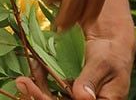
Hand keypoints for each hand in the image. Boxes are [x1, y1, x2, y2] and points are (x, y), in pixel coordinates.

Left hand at [15, 0, 135, 99]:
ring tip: (22, 80)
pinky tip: (30, 72)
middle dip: (41, 97)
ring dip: (36, 90)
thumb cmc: (112, 52)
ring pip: (53, 99)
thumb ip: (91, 80)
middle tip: (23, 83)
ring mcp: (76, 98)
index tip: (43, 96)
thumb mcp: (103, 63)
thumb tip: (82, 98)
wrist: (110, 42)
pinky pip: (51, 90)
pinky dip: (39, 82)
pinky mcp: (67, 90)